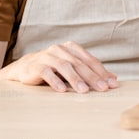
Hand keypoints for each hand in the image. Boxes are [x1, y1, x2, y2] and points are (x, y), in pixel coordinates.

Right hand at [0, 41, 117, 92]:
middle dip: (93, 77)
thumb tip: (114, 79)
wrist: (25, 67)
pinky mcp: (36, 65)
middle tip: (103, 88)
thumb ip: (91, 72)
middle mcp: (61, 49)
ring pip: (65, 67)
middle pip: (80, 64)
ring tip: (84, 90)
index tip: (112, 84)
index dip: (102, 72)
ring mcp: (48, 56)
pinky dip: (55, 81)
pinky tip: (61, 90)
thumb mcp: (73, 69)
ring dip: (75, 79)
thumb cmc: (54, 69)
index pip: (90, 60)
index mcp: (72, 48)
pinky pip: (47, 72)